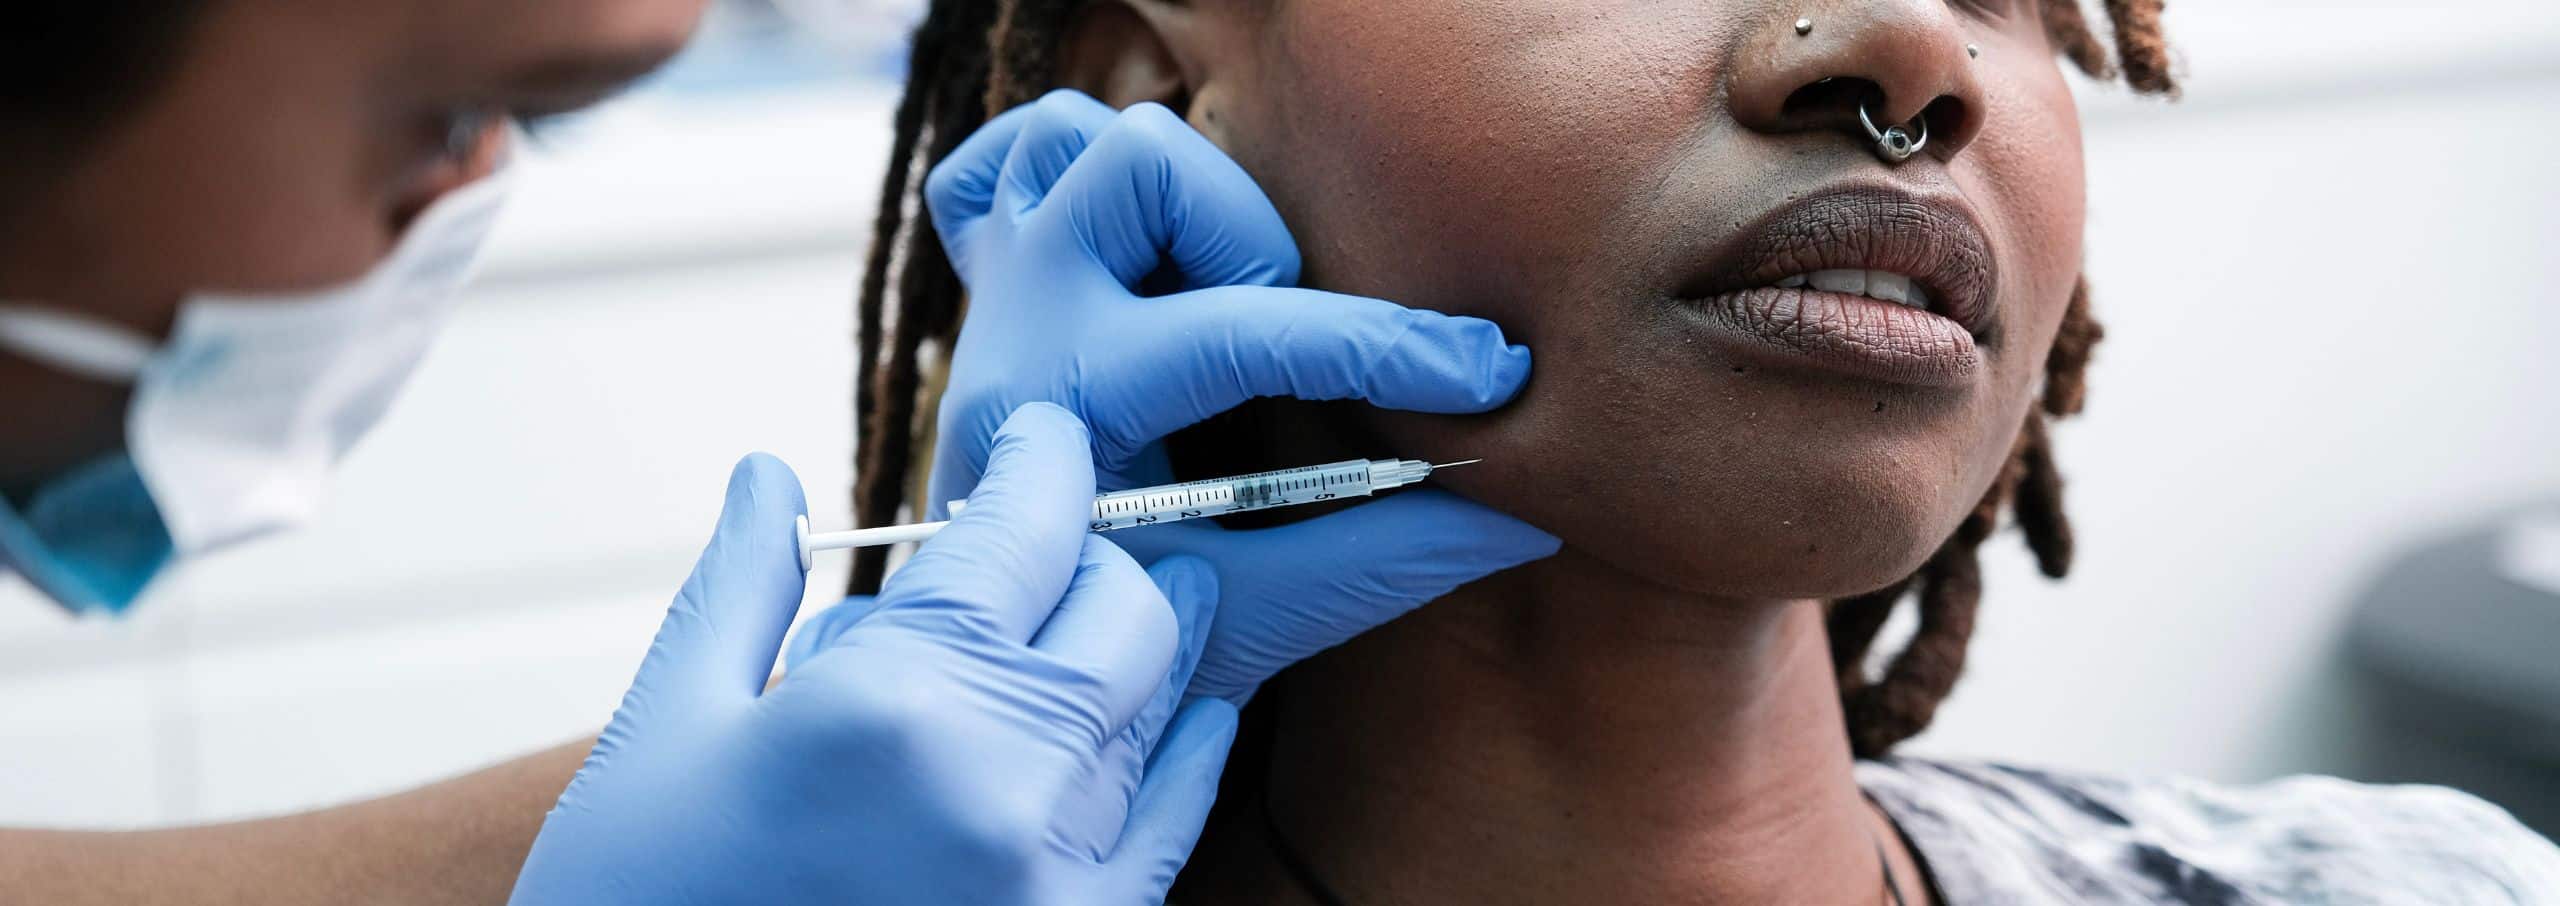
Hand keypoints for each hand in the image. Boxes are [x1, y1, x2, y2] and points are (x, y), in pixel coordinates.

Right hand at [511, 404, 1234, 903]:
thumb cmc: (641, 902)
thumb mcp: (668, 734)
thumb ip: (742, 589)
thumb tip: (769, 475)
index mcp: (893, 701)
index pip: (1028, 527)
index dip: (1047, 458)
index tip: (1041, 439)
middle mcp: (1002, 778)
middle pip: (1126, 606)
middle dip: (1092, 554)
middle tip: (1048, 545)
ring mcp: (1055, 872)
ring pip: (1160, 704)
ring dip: (1139, 644)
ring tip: (1119, 604)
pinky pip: (1171, 821)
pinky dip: (1185, 753)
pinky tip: (1188, 715)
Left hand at [903, 89, 1559, 703]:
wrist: (1012, 642)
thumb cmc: (1123, 632)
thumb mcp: (1248, 619)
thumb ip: (1378, 564)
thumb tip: (1526, 524)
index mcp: (1062, 415)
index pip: (1238, 338)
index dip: (1381, 347)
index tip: (1488, 373)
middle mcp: (1014, 325)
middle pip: (1143, 168)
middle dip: (1259, 247)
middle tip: (1301, 336)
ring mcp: (992, 283)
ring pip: (1073, 133)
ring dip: (1175, 189)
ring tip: (1229, 279)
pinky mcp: (985, 266)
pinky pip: (1007, 154)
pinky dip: (1077, 170)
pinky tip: (1136, 238)